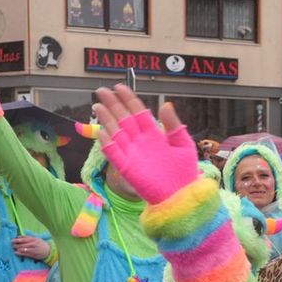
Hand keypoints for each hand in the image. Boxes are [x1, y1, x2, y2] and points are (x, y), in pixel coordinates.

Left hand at [12, 236, 50, 261]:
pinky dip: (20, 253)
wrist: (48, 250)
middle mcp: (33, 244)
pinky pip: (25, 254)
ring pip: (23, 249)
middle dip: (16, 245)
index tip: (12, 240)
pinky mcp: (33, 255)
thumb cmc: (40, 243)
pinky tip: (16, 253)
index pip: (23, 239)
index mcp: (33, 239)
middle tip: (12, 245)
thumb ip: (27, 237)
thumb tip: (19, 236)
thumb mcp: (35, 238)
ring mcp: (33, 250)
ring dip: (17, 249)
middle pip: (22, 245)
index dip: (17, 240)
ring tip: (14, 248)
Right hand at [92, 84, 199, 203]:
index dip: (128, 99)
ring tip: (98, 106)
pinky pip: (114, 153)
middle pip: (123, 118)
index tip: (119, 87)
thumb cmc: (184, 170)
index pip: (138, 112)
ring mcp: (132, 153)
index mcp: (153, 133)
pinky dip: (107, 143)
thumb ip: (173, 124)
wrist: (181, 195)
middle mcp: (140, 141)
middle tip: (101, 90)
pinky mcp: (127, 168)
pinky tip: (102, 132)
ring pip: (115, 132)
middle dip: (113, 104)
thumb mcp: (183, 144)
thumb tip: (166, 104)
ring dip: (106, 120)